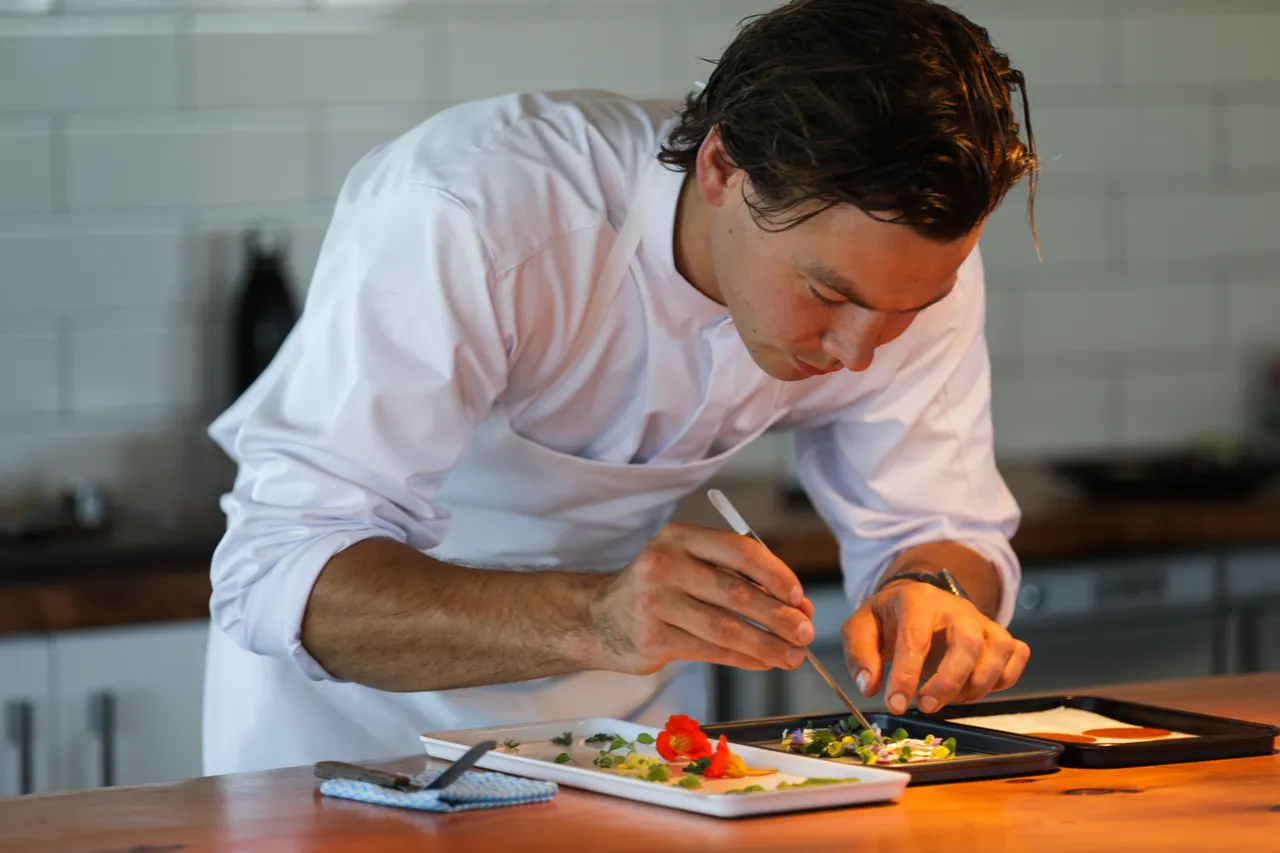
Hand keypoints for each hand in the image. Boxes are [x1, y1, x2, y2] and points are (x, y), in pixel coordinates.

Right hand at [593, 523, 816, 675]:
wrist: (601, 618)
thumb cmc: (660, 589)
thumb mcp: (689, 565)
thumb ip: (738, 579)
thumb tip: (798, 607)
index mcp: (680, 537)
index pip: (739, 550)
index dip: (776, 574)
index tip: (800, 597)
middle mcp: (664, 564)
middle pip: (735, 592)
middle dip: (779, 616)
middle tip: (806, 632)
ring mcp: (655, 603)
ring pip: (726, 627)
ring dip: (766, 644)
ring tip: (793, 655)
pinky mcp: (653, 639)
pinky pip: (710, 651)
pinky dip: (743, 659)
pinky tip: (763, 662)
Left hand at [842, 580, 1028, 714]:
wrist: (915, 600)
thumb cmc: (888, 618)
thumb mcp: (861, 627)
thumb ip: (860, 654)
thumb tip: (869, 686)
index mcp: (917, 600)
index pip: (916, 638)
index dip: (907, 674)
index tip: (896, 704)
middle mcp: (956, 607)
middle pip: (968, 643)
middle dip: (949, 682)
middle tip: (926, 706)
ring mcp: (982, 620)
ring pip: (998, 651)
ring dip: (977, 685)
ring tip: (949, 698)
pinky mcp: (999, 634)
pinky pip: (1017, 655)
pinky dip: (1003, 678)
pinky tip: (976, 688)